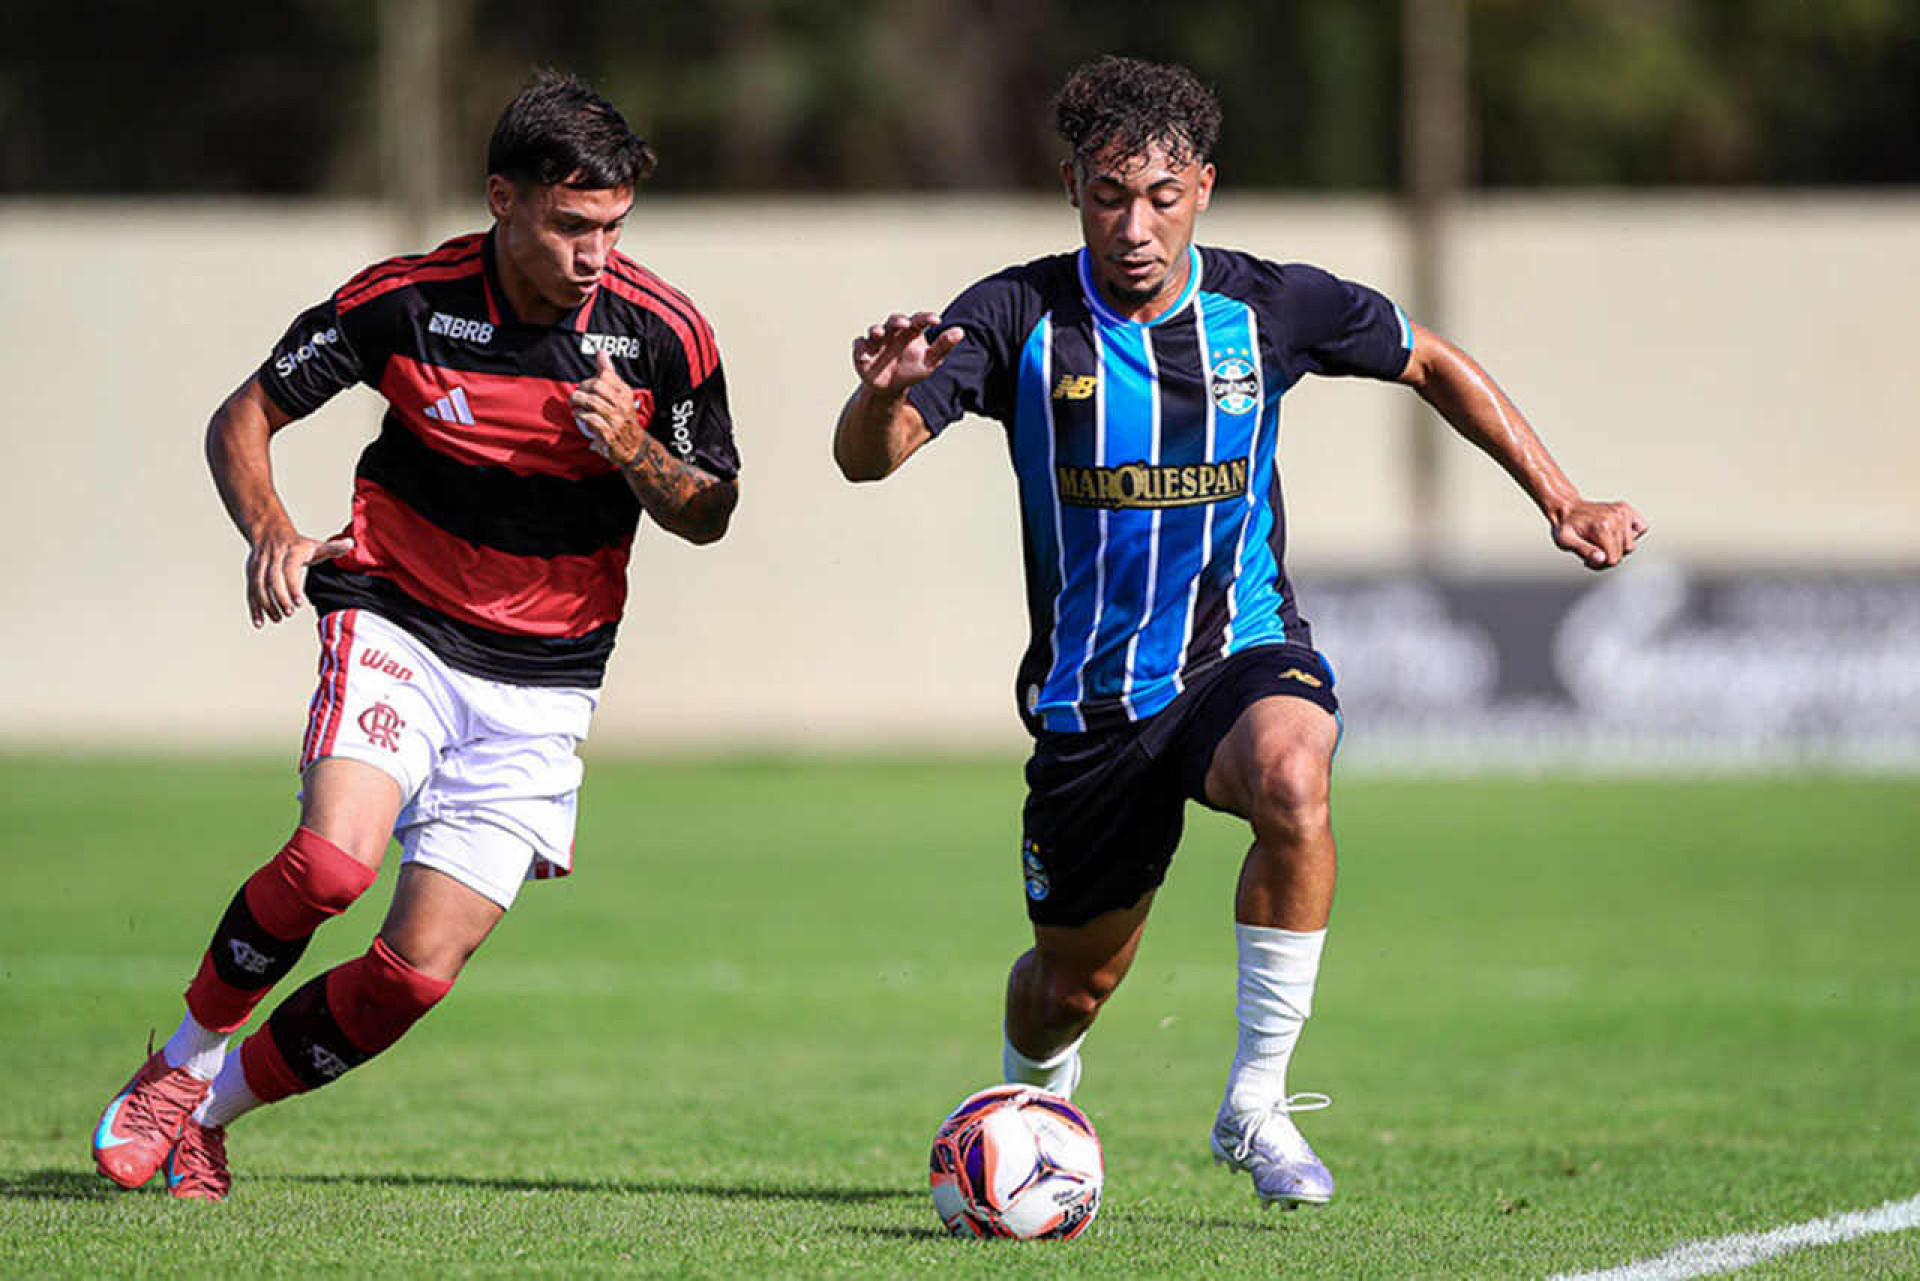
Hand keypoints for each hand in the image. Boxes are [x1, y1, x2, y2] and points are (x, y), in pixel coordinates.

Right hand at [247, 525, 353, 626]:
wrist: (270, 531)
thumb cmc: (298, 544)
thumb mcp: (315, 545)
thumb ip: (332, 548)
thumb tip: (351, 543)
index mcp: (291, 551)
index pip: (289, 569)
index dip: (293, 586)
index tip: (300, 603)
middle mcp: (273, 557)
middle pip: (272, 578)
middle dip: (279, 597)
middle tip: (289, 613)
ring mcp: (259, 564)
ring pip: (258, 585)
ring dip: (266, 604)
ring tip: (278, 619)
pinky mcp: (251, 572)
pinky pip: (250, 590)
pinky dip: (254, 607)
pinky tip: (260, 622)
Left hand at [569, 351, 642, 465]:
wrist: (635, 447)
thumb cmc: (623, 417)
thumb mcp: (620, 395)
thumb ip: (609, 374)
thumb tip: (601, 352)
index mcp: (626, 394)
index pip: (606, 376)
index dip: (591, 379)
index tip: (585, 387)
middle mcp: (623, 405)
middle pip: (597, 387)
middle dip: (582, 389)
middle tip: (576, 396)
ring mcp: (617, 420)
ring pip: (592, 402)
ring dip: (578, 402)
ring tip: (573, 405)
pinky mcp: (609, 434)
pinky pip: (590, 419)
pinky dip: (580, 415)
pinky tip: (577, 415)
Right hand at [851, 311, 963, 392]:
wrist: (891, 388)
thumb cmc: (912, 370)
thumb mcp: (930, 361)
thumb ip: (943, 346)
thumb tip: (960, 331)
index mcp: (910, 332)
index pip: (918, 320)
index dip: (926, 318)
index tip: (936, 320)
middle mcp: (893, 332)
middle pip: (894, 321)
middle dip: (897, 321)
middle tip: (904, 324)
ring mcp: (876, 341)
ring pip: (874, 331)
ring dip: (876, 331)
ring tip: (879, 334)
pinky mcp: (862, 352)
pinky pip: (859, 346)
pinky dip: (860, 349)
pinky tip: (864, 355)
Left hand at [1553, 499, 1647, 569]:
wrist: (1567, 507)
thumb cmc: (1566, 526)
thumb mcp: (1566, 542)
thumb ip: (1584, 552)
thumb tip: (1601, 558)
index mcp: (1601, 527)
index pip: (1613, 559)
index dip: (1600, 563)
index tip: (1589, 558)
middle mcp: (1615, 518)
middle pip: (1623, 553)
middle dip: (1608, 556)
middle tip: (1594, 550)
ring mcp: (1622, 512)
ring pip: (1631, 545)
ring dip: (1618, 547)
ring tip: (1602, 541)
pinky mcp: (1626, 509)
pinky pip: (1641, 528)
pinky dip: (1632, 534)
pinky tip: (1616, 532)